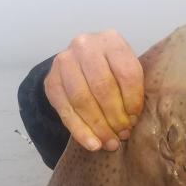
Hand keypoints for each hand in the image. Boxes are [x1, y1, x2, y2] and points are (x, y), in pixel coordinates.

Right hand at [44, 30, 143, 151]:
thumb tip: (132, 122)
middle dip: (115, 117)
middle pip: (103, 88)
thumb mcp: (126, 69)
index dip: (133, 101)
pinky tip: (92, 144)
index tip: (135, 120)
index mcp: (111, 40)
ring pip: (82, 100)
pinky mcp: (51, 80)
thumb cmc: (111, 69)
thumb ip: (132, 88)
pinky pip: (65, 110)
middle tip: (123, 135)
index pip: (126, 73)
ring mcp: (64, 61)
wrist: (79, 62)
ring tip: (110, 143)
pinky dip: (79, 131)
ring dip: (98, 127)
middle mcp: (85, 45)